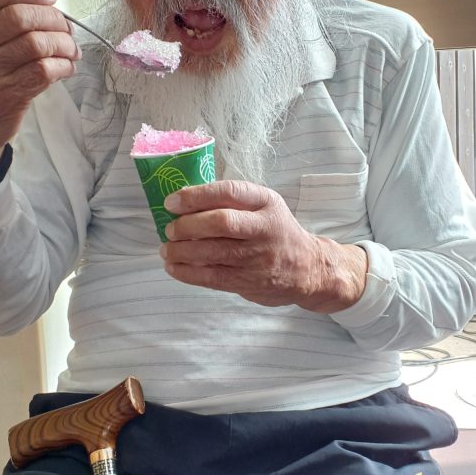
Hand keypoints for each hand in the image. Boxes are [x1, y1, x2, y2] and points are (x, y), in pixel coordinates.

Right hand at [0, 0, 78, 169]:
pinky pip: (45, 70)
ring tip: (70, 49)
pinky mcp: (6, 95)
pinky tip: (66, 67)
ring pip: (36, 43)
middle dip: (52, 18)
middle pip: (19, 16)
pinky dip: (63, 65)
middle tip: (66, 27)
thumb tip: (46, 6)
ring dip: (63, 43)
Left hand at [160, 180, 367, 312]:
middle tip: (170, 229)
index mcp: (266, 203)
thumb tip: (183, 204)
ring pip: (214, 253)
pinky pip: (213, 277)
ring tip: (166, 249)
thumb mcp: (264, 207)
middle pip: (221, 223)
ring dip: (182, 251)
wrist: (308, 269)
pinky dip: (188, 273)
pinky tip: (174, 267)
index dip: (196, 196)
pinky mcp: (250, 282)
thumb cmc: (276, 232)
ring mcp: (258, 257)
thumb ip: (233, 202)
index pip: (229, 192)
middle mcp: (264, 228)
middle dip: (187, 225)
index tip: (172, 202)